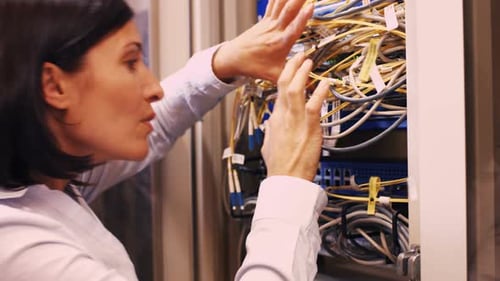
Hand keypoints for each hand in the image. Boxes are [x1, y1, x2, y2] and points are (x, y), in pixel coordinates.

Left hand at [213, 0, 312, 82]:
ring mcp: (269, 23)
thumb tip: (308, 80)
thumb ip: (291, 76)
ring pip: (281, 4)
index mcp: (280, 44)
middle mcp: (275, 30)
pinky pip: (273, 4)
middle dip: (299, 0)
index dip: (303, 17)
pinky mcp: (265, 20)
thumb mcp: (274, 76)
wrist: (234, 58)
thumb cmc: (253, 66)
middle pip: (288, 11)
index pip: (294, 28)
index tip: (311, 6)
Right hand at [261, 52, 329, 180]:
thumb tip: (271, 123)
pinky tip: (326, 84)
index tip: (291, 67)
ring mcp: (296, 120)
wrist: (286, 179)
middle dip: (291, 67)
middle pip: (284, 84)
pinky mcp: (309, 127)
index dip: (285, 76)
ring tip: (309, 62)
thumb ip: (271, 130)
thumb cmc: (280, 165)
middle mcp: (283, 116)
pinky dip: (320, 92)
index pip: (278, 91)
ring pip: (296, 90)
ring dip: (302, 73)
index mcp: (275, 119)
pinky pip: (314, 105)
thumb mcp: (269, 144)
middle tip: (300, 56)